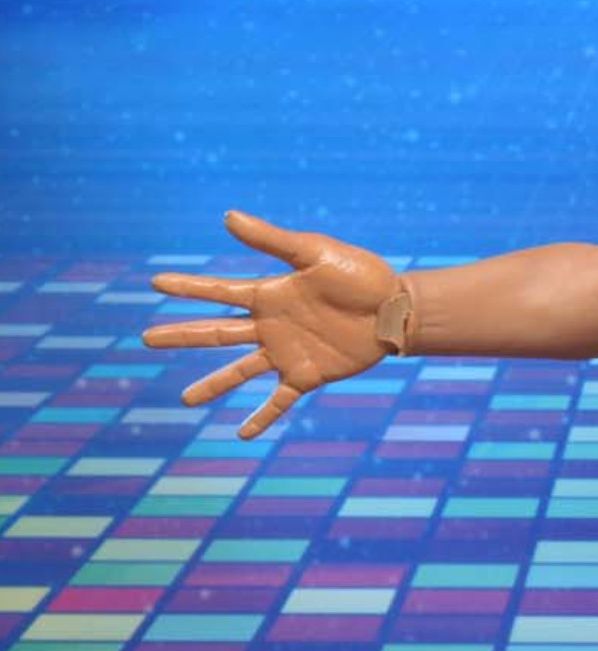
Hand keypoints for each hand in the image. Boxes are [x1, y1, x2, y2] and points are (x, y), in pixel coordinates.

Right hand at [143, 211, 398, 438]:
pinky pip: (279, 400)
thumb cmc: (361, 275)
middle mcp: (271, 325)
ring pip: (239, 371)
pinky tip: (242, 434)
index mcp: (270, 294)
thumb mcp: (315, 253)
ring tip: (185, 399)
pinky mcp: (308, 374)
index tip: (155, 282)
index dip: (188, 287)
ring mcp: (287, 352)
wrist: (397, 308)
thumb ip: (272, 241)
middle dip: (182, 335)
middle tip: (146, 338)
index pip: (219, 292)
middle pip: (217, 333)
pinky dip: (262, 417)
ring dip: (212, 385)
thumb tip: (228, 216)